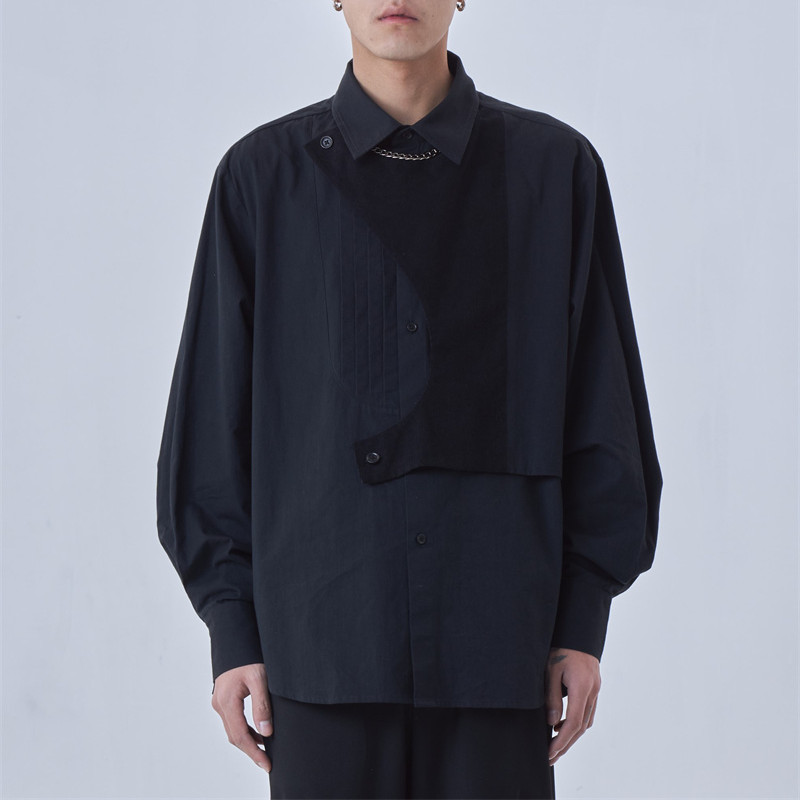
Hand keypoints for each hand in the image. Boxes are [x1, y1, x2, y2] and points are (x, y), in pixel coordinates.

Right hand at [210, 663, 272, 771]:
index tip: (266, 763)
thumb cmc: (248, 655)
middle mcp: (219, 704)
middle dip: (251, 750)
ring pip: (233, 729)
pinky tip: (258, 731)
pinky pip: (233, 720)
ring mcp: (219, 701)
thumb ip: (262, 706)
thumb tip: (266, 732)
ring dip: (248, 740)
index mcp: (227, 701)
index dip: (254, 752)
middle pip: (234, 736)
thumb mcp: (260, 678)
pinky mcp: (223, 698)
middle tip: (267, 762)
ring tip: (266, 748)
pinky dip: (245, 729)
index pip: (240, 735)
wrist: (235, 639)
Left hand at [544, 647, 600, 765]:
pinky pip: (587, 712)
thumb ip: (552, 696)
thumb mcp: (551, 670)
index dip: (561, 741)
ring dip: (572, 736)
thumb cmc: (561, 647)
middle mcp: (592, 691)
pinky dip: (576, 723)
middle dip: (565, 744)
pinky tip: (562, 726)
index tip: (550, 753)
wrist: (578, 630)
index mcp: (581, 687)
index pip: (574, 722)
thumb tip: (552, 723)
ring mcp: (595, 690)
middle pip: (581, 727)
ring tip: (555, 746)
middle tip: (551, 758)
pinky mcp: (594, 687)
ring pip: (586, 721)